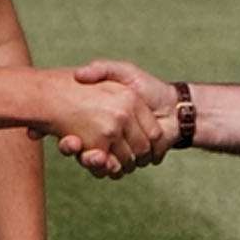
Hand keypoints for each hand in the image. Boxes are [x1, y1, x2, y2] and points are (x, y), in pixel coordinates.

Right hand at [66, 60, 178, 174]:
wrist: (174, 105)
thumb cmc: (148, 87)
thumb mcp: (122, 72)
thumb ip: (102, 69)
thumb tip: (78, 74)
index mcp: (99, 119)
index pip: (75, 133)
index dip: (68, 138)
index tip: (64, 135)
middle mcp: (106, 136)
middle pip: (84, 151)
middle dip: (76, 151)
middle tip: (72, 144)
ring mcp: (118, 150)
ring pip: (97, 163)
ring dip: (92, 162)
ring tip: (92, 154)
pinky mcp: (132, 160)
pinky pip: (114, 170)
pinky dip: (110, 168)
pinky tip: (106, 160)